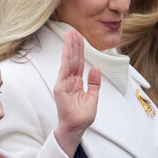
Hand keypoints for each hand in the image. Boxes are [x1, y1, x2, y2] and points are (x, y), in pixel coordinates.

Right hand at [52, 30, 100, 157]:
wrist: (76, 127)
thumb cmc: (82, 115)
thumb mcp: (93, 97)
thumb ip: (94, 83)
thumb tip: (96, 68)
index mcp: (77, 82)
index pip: (78, 63)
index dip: (80, 50)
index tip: (79, 38)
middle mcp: (69, 81)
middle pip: (73, 59)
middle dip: (74, 45)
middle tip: (73, 31)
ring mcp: (64, 83)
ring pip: (68, 62)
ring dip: (69, 48)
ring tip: (70, 35)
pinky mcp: (60, 88)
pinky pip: (64, 70)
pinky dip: (66, 59)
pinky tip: (66, 49)